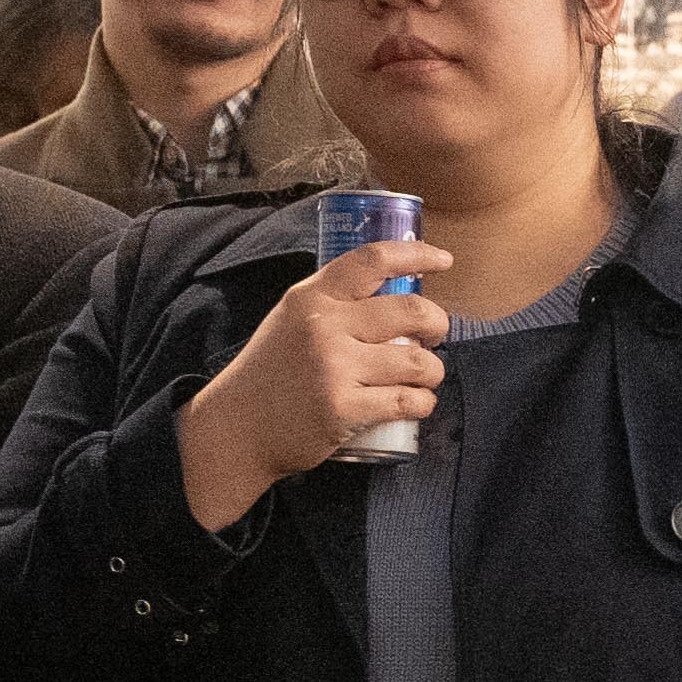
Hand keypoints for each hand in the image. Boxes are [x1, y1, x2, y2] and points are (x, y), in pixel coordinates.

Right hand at [178, 240, 450, 532]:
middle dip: (438, 325)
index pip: (373, 260)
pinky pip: (408, 402)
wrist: (237, 427)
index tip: (444, 260)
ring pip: (419, 362)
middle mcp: (324, 326)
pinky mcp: (343, 409)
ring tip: (422, 377)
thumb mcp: (292, 318)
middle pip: (413, 312)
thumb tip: (395, 289)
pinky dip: (423, 403)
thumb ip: (335, 302)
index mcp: (312, 295)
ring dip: (432, 371)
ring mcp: (334, 368)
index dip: (418, 254)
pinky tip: (416, 403)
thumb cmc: (273, 371)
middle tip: (433, 337)